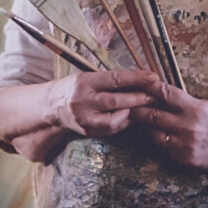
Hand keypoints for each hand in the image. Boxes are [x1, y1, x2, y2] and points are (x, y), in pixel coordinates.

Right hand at [0, 71, 154, 158]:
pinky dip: (123, 123)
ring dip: (132, 113)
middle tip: (155, 96)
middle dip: (139, 98)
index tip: (154, 77)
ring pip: (115, 119)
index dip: (136, 78)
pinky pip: (110, 129)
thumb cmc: (74, 87)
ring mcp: (84, 117)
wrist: (51, 106)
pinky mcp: (86, 130)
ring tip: (145, 108)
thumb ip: (110, 80)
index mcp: (85, 82)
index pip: (115, 79)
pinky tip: (130, 117)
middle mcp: (83, 100)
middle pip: (116, 100)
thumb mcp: (88, 77)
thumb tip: (140, 79)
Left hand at [127, 86, 207, 171]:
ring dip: (149, 128)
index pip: (165, 94)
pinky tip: (166, 137)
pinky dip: (164, 142)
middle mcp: (187, 126)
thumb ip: (187, 103)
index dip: (149, 88)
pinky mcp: (185, 158)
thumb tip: (165, 97)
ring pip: (155, 134)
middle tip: (130, 106)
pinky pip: (166, 149)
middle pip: (153, 115)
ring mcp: (185, 144)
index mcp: (195, 108)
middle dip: (139, 110)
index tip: (140, 84)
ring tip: (145, 122)